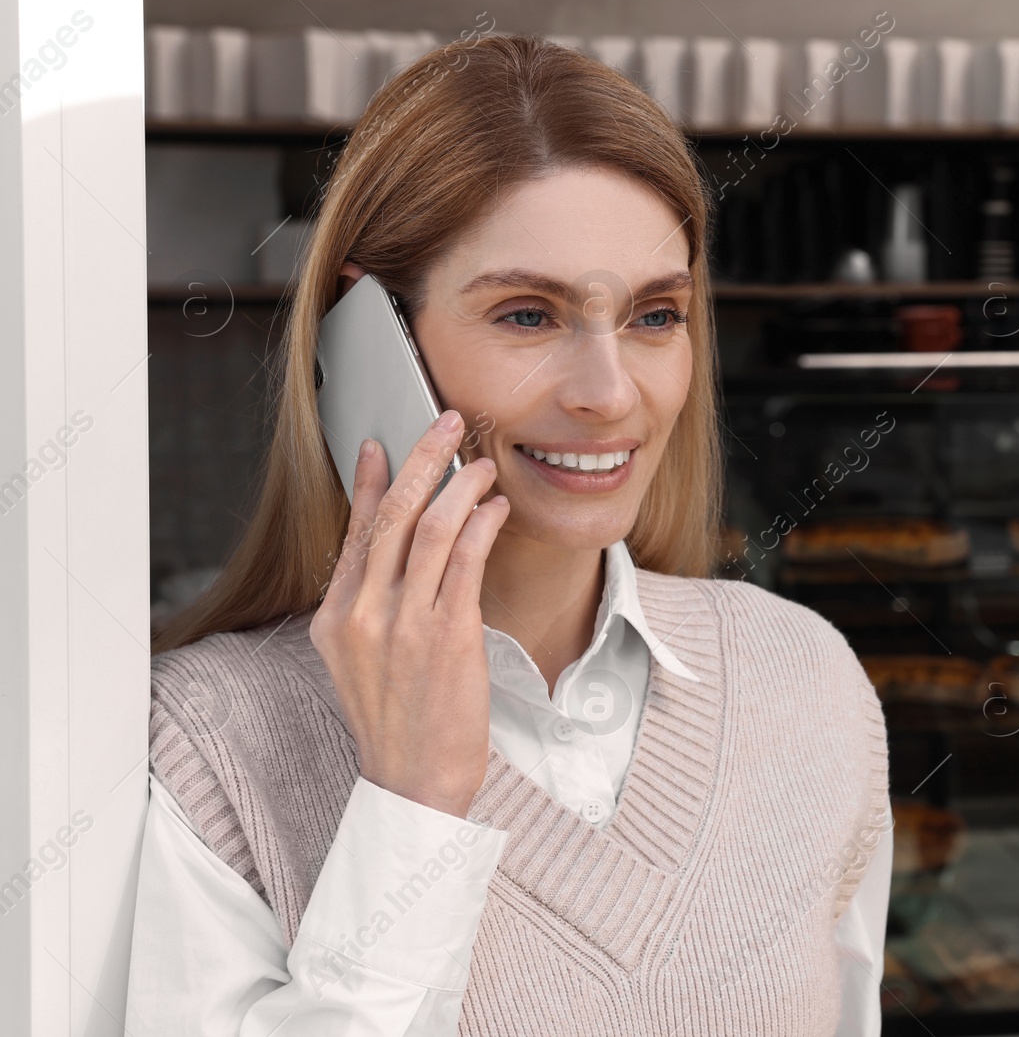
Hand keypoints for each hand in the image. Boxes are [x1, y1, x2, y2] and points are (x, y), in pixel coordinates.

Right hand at [309, 410, 510, 817]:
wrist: (414, 781)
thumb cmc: (398, 721)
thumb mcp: (360, 660)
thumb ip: (369, 606)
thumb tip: (387, 551)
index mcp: (337, 617)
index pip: (356, 531)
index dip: (370, 480)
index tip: (382, 441)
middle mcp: (365, 614)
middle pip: (393, 515)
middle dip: (423, 459)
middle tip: (447, 423)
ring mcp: (404, 624)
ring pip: (431, 528)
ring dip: (462, 485)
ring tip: (484, 465)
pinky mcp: (448, 636)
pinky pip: (465, 561)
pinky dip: (481, 524)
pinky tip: (495, 508)